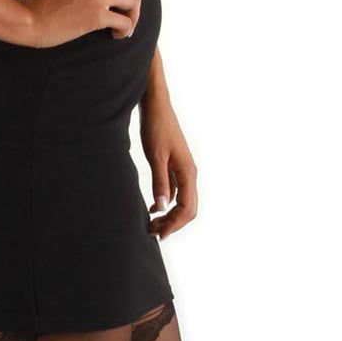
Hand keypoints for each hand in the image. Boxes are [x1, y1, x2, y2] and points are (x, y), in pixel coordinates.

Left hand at [139, 97, 197, 239]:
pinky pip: (175, 192)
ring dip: (169, 215)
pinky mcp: (174, 166)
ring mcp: (182, 169)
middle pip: (188, 208)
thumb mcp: (155, 156)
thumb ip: (160, 182)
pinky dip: (166, 203)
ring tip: (152, 224)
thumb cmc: (156, 127)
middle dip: (173, 224)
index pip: (187, 208)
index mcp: (188, 172)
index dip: (175, 225)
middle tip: (153, 233)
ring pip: (182, 201)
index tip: (159, 235)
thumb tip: (163, 208)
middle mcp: (189, 173)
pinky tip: (153, 208)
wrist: (155, 105)